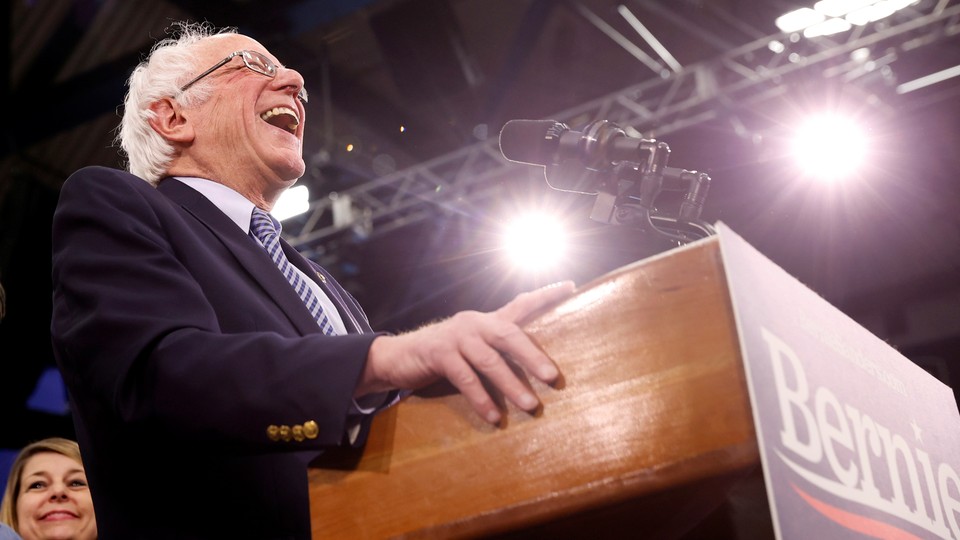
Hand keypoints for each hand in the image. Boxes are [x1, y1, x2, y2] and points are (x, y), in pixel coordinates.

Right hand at [357, 281, 575, 423]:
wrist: (400, 356)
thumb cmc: (446, 354)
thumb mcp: (474, 345)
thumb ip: (499, 348)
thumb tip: (538, 365)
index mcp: (488, 320)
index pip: (521, 303)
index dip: (546, 295)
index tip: (571, 286)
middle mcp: (475, 322)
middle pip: (510, 335)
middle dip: (533, 356)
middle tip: (552, 377)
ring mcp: (456, 336)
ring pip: (489, 361)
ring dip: (511, 385)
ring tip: (530, 405)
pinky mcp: (439, 353)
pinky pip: (465, 378)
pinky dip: (481, 399)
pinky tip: (495, 416)